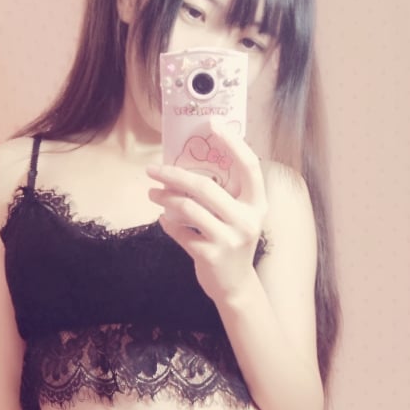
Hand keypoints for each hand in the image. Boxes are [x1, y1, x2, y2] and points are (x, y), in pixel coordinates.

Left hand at [147, 123, 267, 304]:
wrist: (236, 287)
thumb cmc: (233, 243)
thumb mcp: (239, 217)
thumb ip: (225, 193)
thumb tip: (190, 163)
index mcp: (257, 204)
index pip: (249, 165)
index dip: (232, 142)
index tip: (213, 122)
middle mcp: (247, 219)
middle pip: (205, 187)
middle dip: (174, 175)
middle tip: (153, 169)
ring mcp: (229, 239)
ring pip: (188, 208)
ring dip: (165, 198)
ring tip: (152, 193)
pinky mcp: (210, 255)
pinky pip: (180, 231)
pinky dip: (167, 223)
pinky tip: (163, 219)